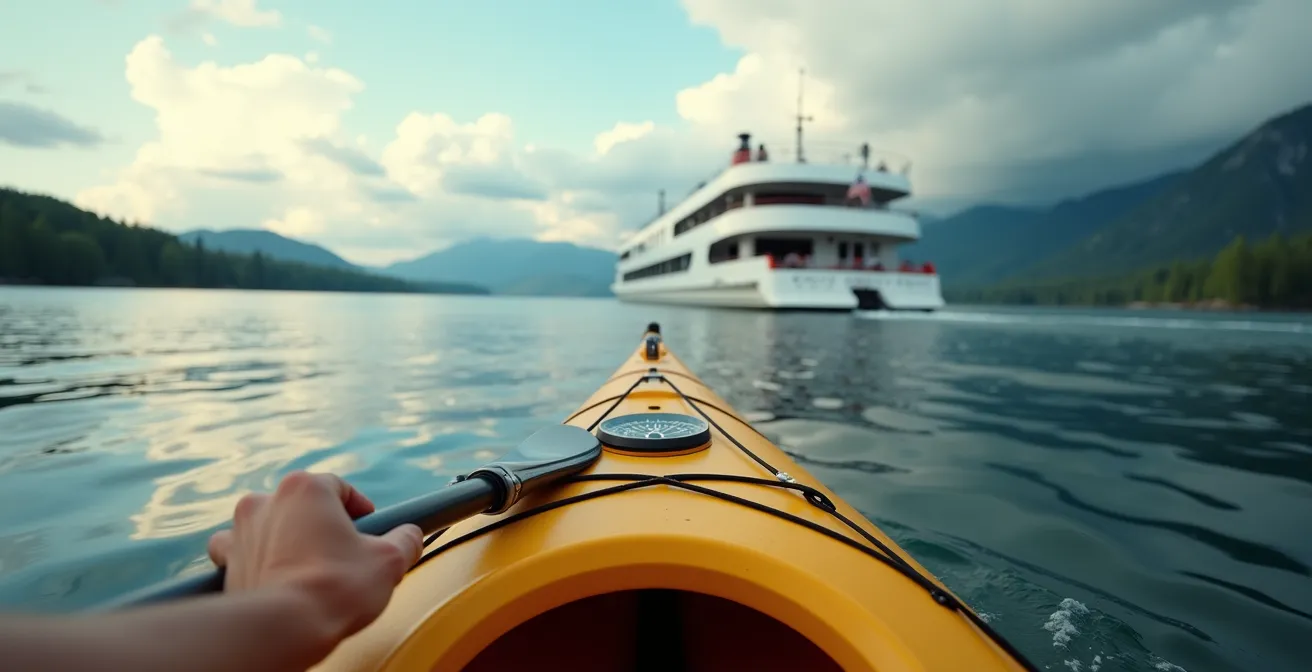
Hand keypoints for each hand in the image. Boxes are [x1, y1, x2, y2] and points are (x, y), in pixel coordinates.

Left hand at [206, 471, 423, 643]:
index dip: (358, 507)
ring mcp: (241, 530)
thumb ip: (404, 540)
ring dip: (283, 536)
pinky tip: (268, 572)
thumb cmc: (337, 588)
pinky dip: (251, 557)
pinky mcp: (227, 561)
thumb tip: (410, 535)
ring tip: (305, 563)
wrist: (285, 627)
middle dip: (321, 523)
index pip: (339, 487)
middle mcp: (268, 500)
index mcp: (307, 488)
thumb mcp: (389, 560)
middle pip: (301, 504)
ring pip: (266, 522)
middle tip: (342, 551)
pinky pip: (235, 549)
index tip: (369, 528)